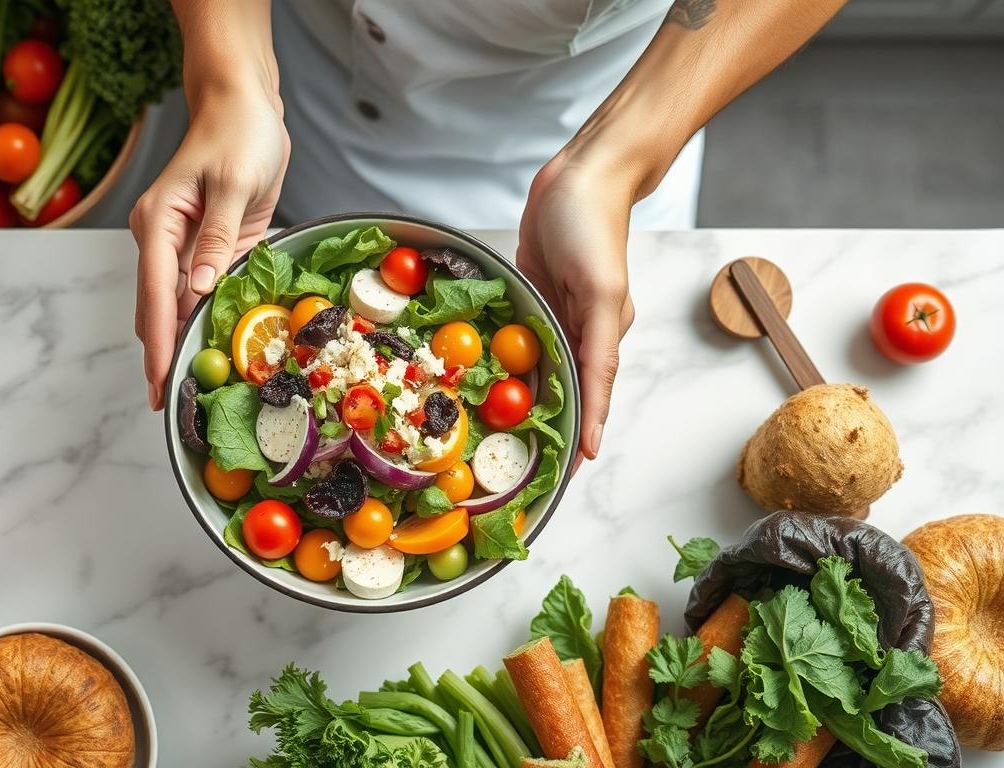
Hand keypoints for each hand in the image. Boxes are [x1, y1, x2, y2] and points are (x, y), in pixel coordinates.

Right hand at [130, 89, 288, 408]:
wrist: (245, 106)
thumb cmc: (240, 134)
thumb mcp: (236, 185)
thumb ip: (218, 238)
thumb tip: (198, 288)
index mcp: (158, 223)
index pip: (155, 294)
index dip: (157, 342)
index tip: (159, 383)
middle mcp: (160, 239)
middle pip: (155, 309)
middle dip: (162, 355)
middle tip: (172, 406)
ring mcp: (179, 246)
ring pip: (174, 306)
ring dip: (182, 343)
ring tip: (191, 390)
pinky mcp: (203, 248)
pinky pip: (199, 293)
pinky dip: (204, 321)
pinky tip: (214, 350)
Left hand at [517, 148, 638, 460]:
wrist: (579, 174)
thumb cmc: (592, 227)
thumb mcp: (598, 292)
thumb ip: (598, 353)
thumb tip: (595, 409)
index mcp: (603, 335)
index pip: (590, 399)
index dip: (578, 435)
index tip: (562, 476)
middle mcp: (581, 331)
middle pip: (563, 388)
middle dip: (545, 424)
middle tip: (519, 462)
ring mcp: (556, 314)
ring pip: (538, 366)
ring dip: (520, 395)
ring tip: (496, 433)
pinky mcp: (534, 297)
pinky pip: (519, 337)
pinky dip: (504, 359)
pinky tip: (483, 379)